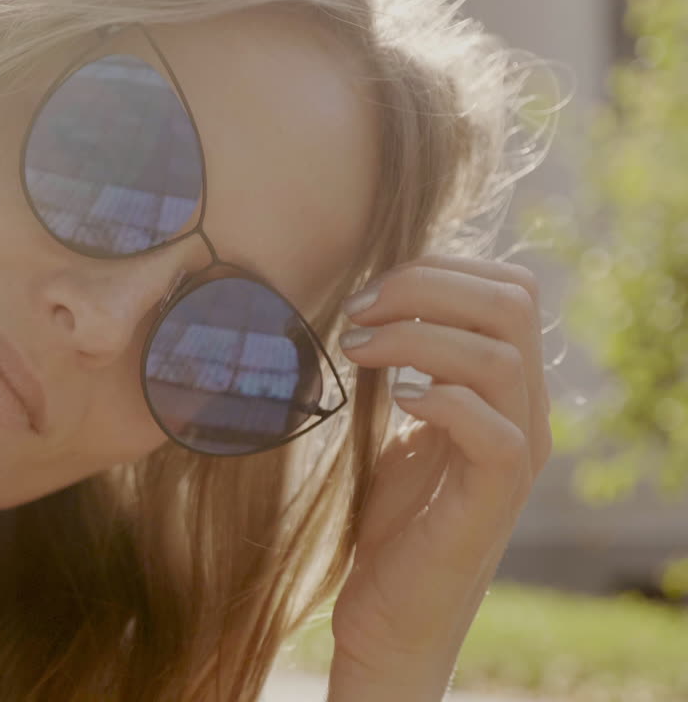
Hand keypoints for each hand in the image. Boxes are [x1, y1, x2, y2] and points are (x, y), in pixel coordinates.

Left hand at [325, 254, 552, 701]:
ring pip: (502, 355)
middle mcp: (526, 411)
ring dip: (418, 336)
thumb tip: (374, 299)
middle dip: (425, 288)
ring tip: (359, 351)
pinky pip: (492, 429)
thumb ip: (411, 365)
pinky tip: (394, 400)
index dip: (438, 270)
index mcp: (507, 386)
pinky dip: (441, 399)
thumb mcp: (403, 424)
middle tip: (357, 311)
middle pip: (512, 303)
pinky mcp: (493, 499)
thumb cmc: (395, 518)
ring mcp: (517, 454)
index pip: (508, 288)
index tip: (366, 294)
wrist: (394, 613)